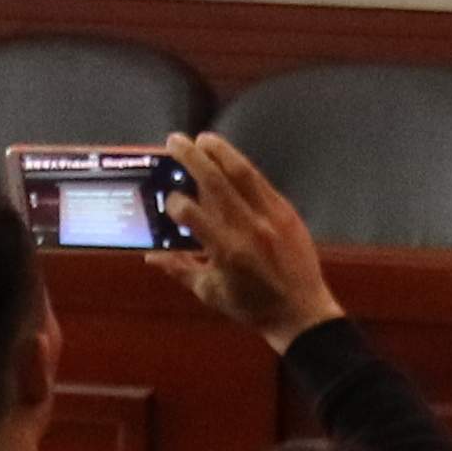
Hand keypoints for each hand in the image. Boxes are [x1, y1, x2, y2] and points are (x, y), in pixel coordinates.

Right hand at [163, 133, 339, 346]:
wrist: (301, 312)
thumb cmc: (252, 306)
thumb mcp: (210, 292)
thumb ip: (179, 268)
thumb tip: (150, 255)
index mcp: (226, 251)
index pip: (192, 215)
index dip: (175, 203)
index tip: (169, 199)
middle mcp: (248, 228)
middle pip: (215, 182)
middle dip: (192, 158)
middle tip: (174, 141)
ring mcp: (270, 216)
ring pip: (242, 172)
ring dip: (220, 151)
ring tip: (202, 139)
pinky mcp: (286, 210)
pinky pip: (260, 181)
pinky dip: (241, 167)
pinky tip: (229, 158)